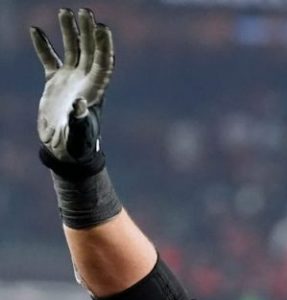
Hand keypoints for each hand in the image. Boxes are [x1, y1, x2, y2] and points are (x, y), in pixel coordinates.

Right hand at [30, 8, 113, 173]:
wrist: (65, 152)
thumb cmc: (76, 146)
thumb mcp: (79, 136)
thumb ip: (80, 121)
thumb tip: (80, 104)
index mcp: (95, 91)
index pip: (103, 63)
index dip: (104, 46)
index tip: (102, 28)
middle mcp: (85, 82)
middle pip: (90, 51)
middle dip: (89, 31)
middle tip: (86, 11)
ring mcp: (71, 81)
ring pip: (72, 50)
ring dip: (70, 31)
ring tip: (65, 11)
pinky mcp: (55, 83)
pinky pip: (49, 59)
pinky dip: (43, 45)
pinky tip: (35, 29)